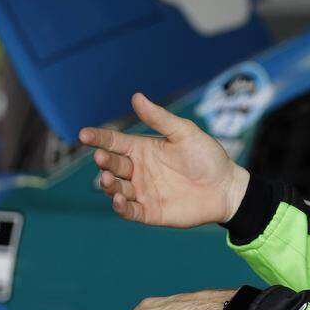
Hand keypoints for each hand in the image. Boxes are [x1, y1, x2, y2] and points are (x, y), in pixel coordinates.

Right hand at [80, 93, 249, 226]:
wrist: (227, 187)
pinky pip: (130, 211)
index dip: (98, 138)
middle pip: (112, 165)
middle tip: (102, 157)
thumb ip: (159, 118)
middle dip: (104, 161)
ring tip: (109, 178)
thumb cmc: (207, 156)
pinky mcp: (150, 212)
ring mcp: (142, 192)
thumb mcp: (184, 133)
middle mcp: (138, 170)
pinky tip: (118, 200)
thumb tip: (136, 96)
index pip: (114, 142)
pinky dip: (121, 207)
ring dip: (109, 185)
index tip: (83, 134)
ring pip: (116, 189)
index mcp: (143, 148)